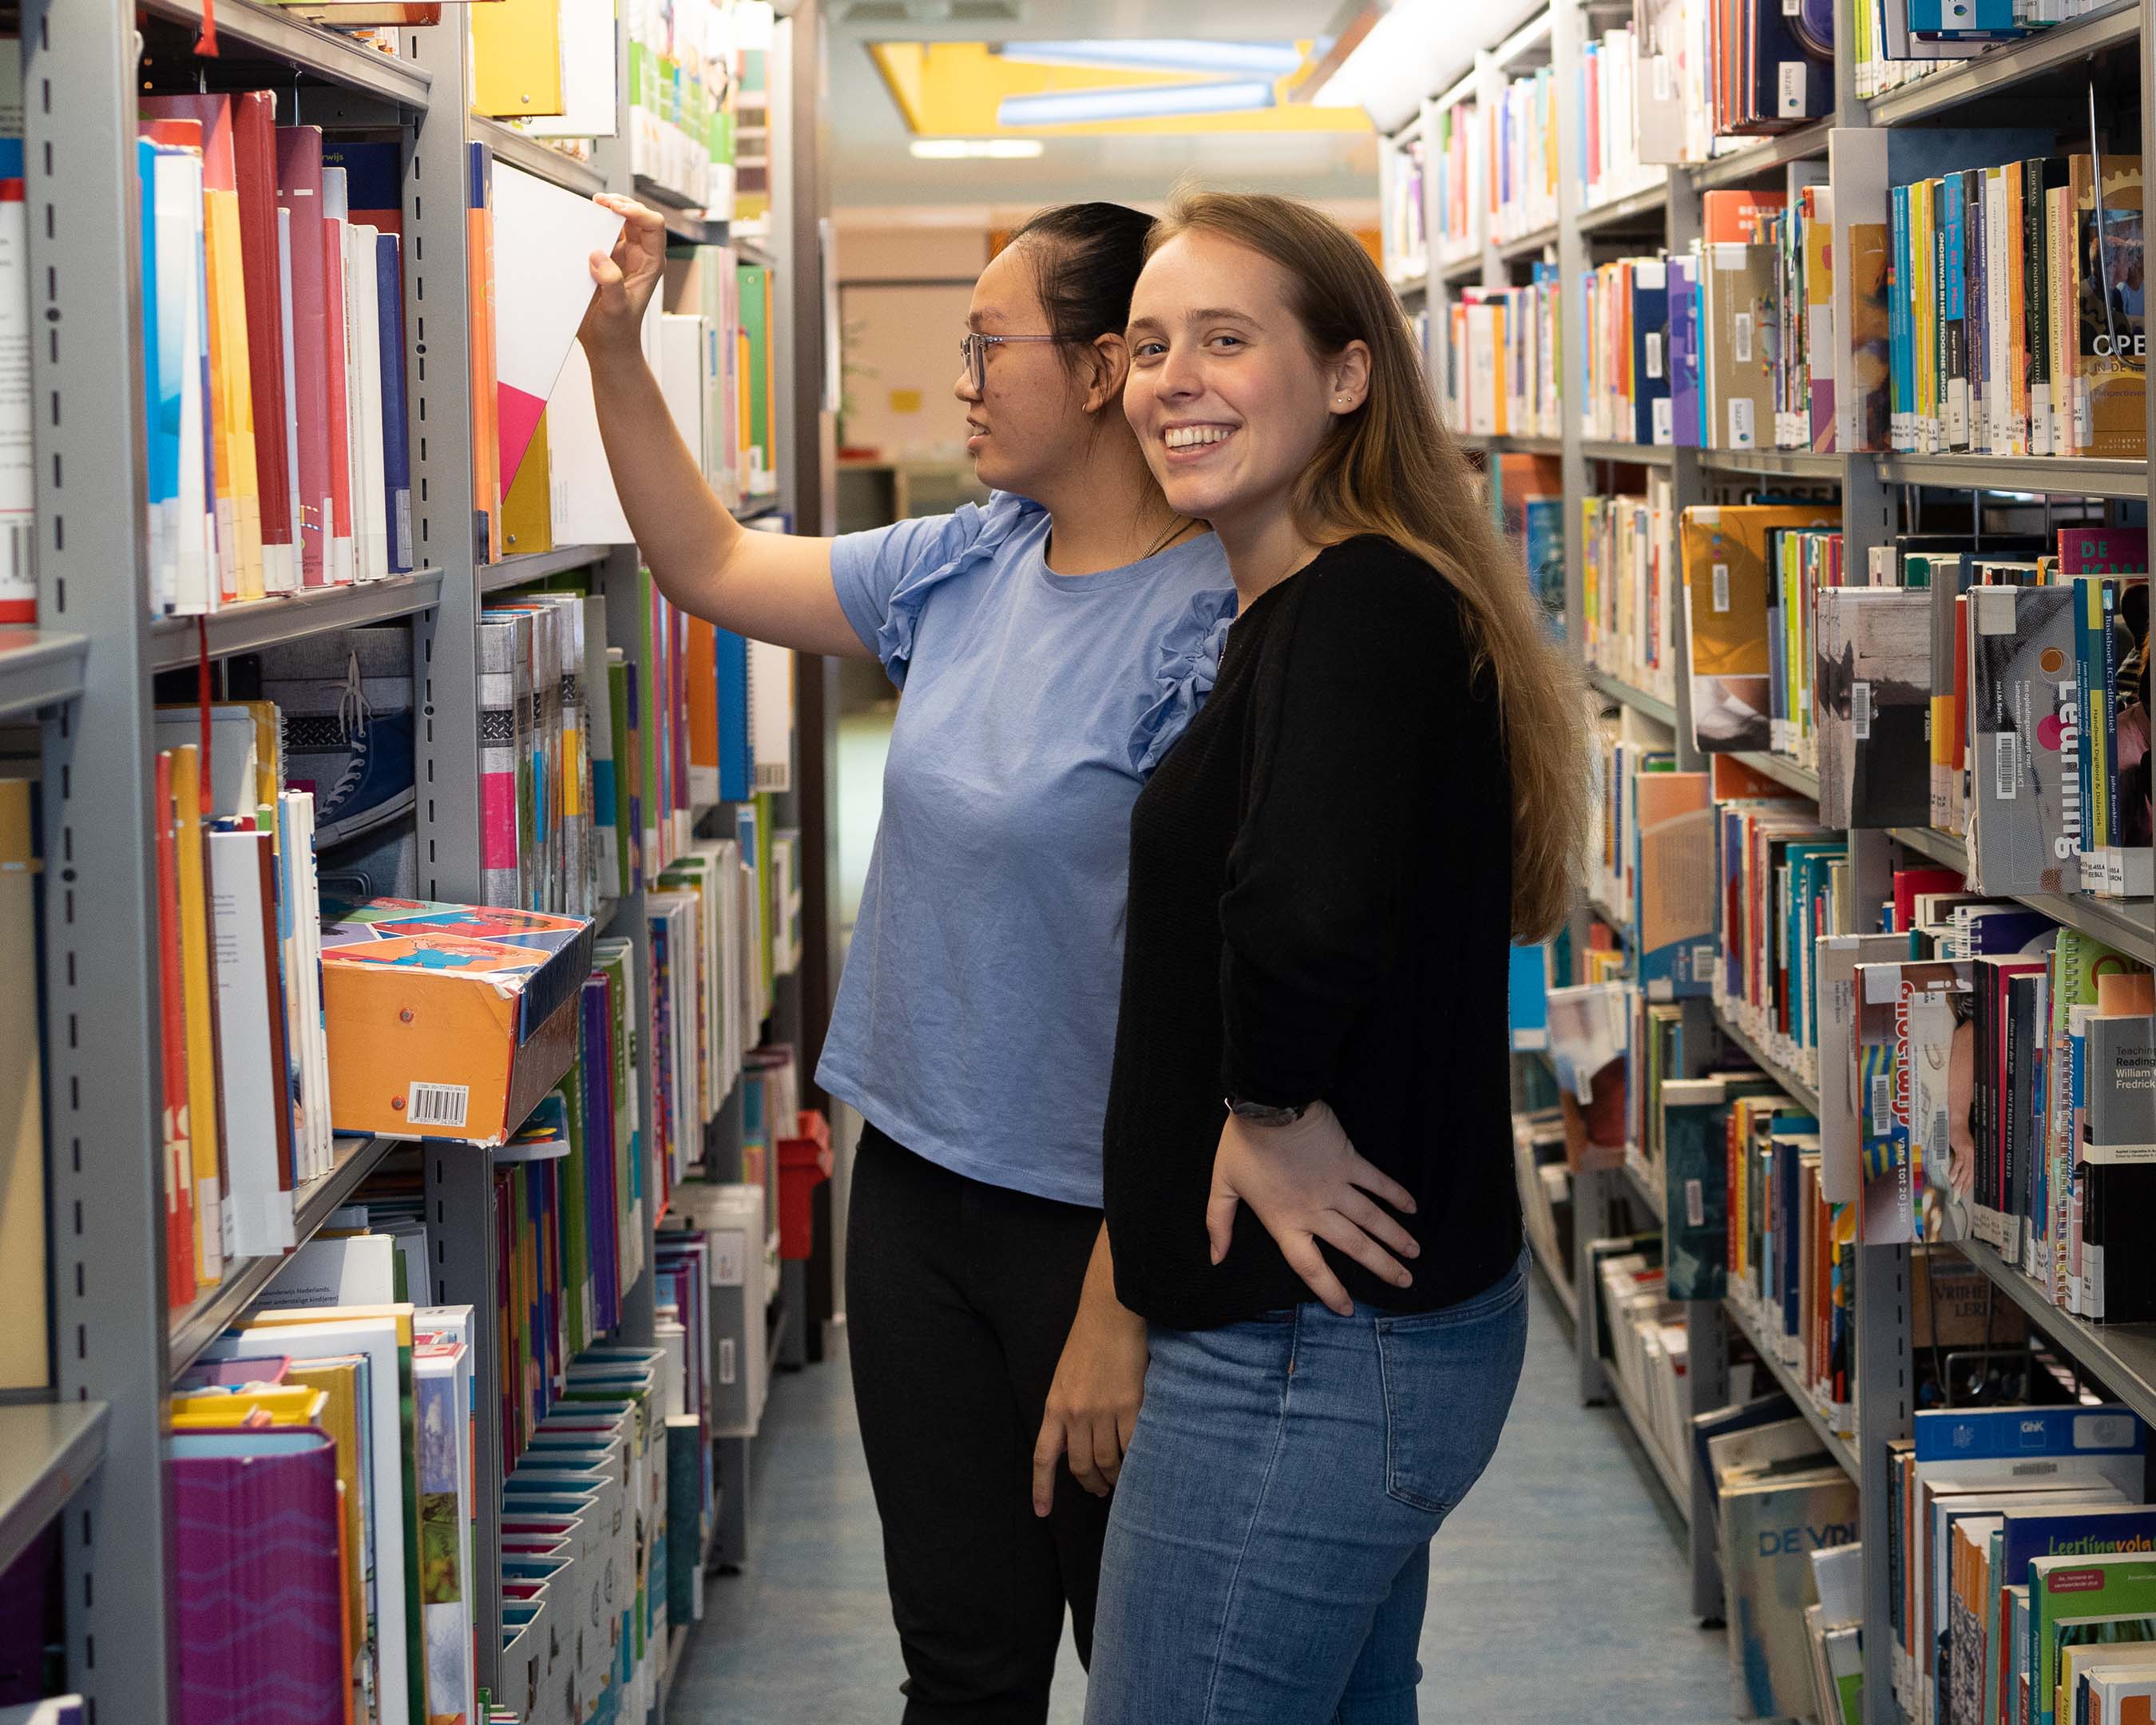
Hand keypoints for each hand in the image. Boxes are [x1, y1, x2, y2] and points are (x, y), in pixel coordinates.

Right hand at [579, 193, 668, 358]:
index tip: (615, 209)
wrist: (606, 346)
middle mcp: (639, 256)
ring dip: (607, 211)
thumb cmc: (618, 332)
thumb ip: (611, 283)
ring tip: (593, 204)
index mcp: (651, 264)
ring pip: (619, 223)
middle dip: (621, 204)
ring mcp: (622, 257)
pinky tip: (581, 222)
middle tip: (600, 201)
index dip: (637, 212)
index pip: (653, 227)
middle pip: (637, 218)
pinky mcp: (605, 262)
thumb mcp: (616, 309)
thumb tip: (598, 255)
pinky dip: (592, 225)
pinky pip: (601, 235)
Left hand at [1032, 1229, 1146, 1514]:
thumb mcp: (1064, 1377)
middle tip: (1101, 1491)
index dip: (1042, 1488)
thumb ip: (1066, 1409)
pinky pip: (1133, 1446)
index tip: (1042, 1513)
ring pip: (1108, 1461)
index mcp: (1055, 1406)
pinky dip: (1137, 1459)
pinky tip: (1141, 1462)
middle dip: (1091, 1484)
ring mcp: (1102, 1411)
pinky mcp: (1130, 1405)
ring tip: (1122, 1480)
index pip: (1044, 1457)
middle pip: (1081, 1467)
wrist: (1110, 1313)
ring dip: (1115, 1477)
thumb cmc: (1088, 1341)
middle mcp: (1075, 1414)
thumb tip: (1071, 1441)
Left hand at [1206, 1101, 1418, 1317]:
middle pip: (1354, 1246)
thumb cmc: (1243, 1147)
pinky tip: (1412, 1207)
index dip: (1330, 1290)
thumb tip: (1215, 1258)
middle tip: (1405, 1282)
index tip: (1348, 1309)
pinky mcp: (1349, 1161)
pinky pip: (1377, 1182)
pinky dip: (1396, 1194)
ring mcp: (1336, 1186)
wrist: (1267, 1105)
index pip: (1311, 1267)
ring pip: (1372, 1218)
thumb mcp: (1222, 1186)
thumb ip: (1219, 1224)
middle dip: (1382, 1267)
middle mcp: (1316, 1210)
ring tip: (1414, 1254)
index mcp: (1285, 1222)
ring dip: (1396, 1237)